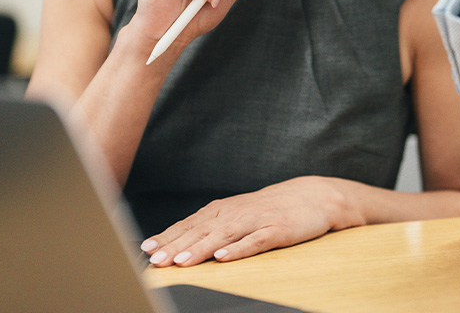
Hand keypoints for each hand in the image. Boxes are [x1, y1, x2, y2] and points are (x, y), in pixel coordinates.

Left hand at [140, 176, 357, 266]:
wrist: (313, 196)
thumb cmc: (270, 210)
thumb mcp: (238, 215)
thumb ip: (211, 228)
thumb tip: (177, 244)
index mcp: (223, 210)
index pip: (190, 224)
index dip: (168, 236)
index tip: (147, 249)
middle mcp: (236, 213)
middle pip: (202, 231)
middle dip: (177, 246)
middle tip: (157, 260)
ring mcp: (257, 220)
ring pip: (224, 235)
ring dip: (201, 249)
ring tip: (182, 262)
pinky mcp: (278, 230)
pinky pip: (255, 241)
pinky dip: (239, 249)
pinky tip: (223, 258)